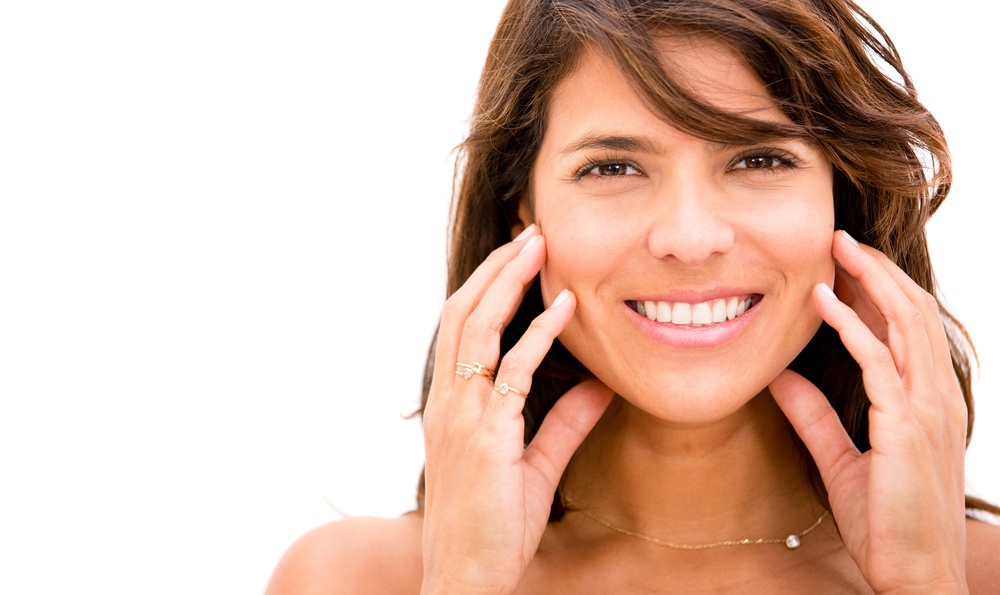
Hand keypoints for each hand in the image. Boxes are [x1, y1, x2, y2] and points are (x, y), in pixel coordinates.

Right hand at [420, 226, 613, 594]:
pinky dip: (537, 335)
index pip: (460, 327)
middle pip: (462, 314)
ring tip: (539, 247)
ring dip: (508, 283)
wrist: (465, 577)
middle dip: (496, 269)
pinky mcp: (485, 439)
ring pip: (475, 330)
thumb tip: (600, 387)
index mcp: (452, 405)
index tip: (519, 256)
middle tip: (531, 233)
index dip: (487, 286)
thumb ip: (563, 424)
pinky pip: (511, 374)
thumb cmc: (492, 527)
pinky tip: (562, 307)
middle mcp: (449, 403)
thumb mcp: (534, 468)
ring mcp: (462, 418)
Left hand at [770, 231, 968, 593]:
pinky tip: (821, 303)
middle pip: (912, 313)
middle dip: (878, 270)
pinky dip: (850, 326)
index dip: (878, 291)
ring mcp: (927, 410)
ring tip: (837, 249)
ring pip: (905, 323)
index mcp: (926, 403)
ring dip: (870, 280)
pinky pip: (878, 361)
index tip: (843, 265)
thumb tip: (780, 377)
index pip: (907, 329)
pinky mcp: (906, 427)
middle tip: (840, 238)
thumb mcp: (840, 459)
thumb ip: (814, 416)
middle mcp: (934, 398)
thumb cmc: (884, 523)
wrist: (911, 575)